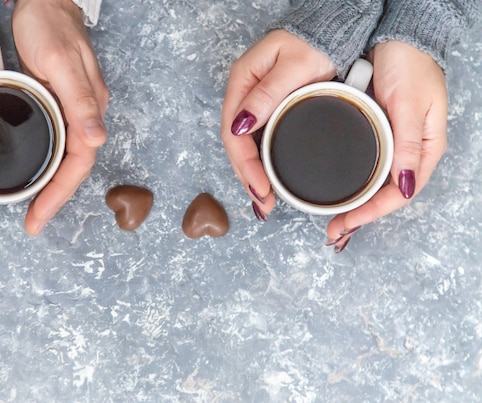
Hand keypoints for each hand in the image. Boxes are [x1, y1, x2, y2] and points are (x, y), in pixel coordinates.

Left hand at [12, 0, 108, 234]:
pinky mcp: (64, 104)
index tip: (37, 217)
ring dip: (53, 185)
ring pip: (68, 158)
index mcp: (87, 108)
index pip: (77, 165)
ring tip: (34, 206)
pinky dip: (48, 163)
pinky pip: (61, 143)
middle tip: (33, 222)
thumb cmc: (49, 24)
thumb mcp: (59, 60)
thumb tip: (96, 140)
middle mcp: (85, 114)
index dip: (58, 195)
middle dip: (54, 198)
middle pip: (74, 168)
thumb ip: (79, 100)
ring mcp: (76, 110)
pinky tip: (36, 169)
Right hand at [221, 30, 335, 220]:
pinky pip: (258, 141)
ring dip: (252, 175)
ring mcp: (255, 103)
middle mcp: (244, 95)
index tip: (261, 189)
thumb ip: (269, 94)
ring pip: (246, 147)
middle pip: (236, 145)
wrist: (336, 29)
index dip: (245, 166)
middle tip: (263, 205)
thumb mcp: (296, 66)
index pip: (233, 133)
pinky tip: (268, 179)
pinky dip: (262, 164)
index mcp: (243, 82)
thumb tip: (241, 125)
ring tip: (265, 200)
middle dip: (247, 178)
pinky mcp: (269, 109)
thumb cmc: (318, 42)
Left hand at [326, 41, 447, 252]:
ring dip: (356, 206)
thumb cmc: (409, 65)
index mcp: (424, 149)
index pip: (399, 195)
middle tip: (333, 232)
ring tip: (334, 221)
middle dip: (360, 217)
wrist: (396, 37)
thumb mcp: (409, 104)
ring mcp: (394, 144)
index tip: (345, 225)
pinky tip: (338, 192)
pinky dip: (354, 185)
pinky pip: (367, 168)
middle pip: (386, 197)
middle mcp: (409, 152)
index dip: (371, 214)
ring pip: (376, 186)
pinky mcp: (378, 134)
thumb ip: (407, 144)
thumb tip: (404, 185)